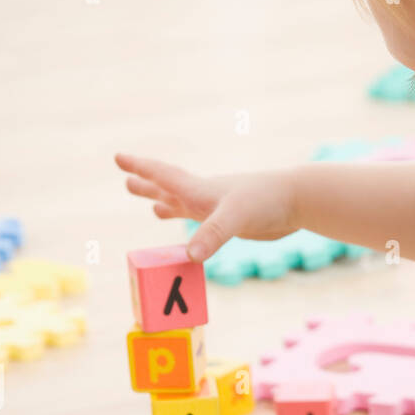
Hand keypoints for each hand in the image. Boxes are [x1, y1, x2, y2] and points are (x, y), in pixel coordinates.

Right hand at [114, 154, 299, 260]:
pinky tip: (193, 237)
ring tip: (152, 207)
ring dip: (167, 205)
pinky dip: (193, 229)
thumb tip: (190, 255)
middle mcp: (205, 196)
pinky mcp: (231, 224)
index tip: (118, 158)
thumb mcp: (234, 218)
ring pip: (185, 206)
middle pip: (168, 189)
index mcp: (200, 190)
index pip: (162, 176)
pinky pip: (203, 226)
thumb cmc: (266, 201)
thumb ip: (211, 235)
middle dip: (146, 185)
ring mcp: (217, 210)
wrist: (296, 201)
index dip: (140, 168)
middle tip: (126, 179)